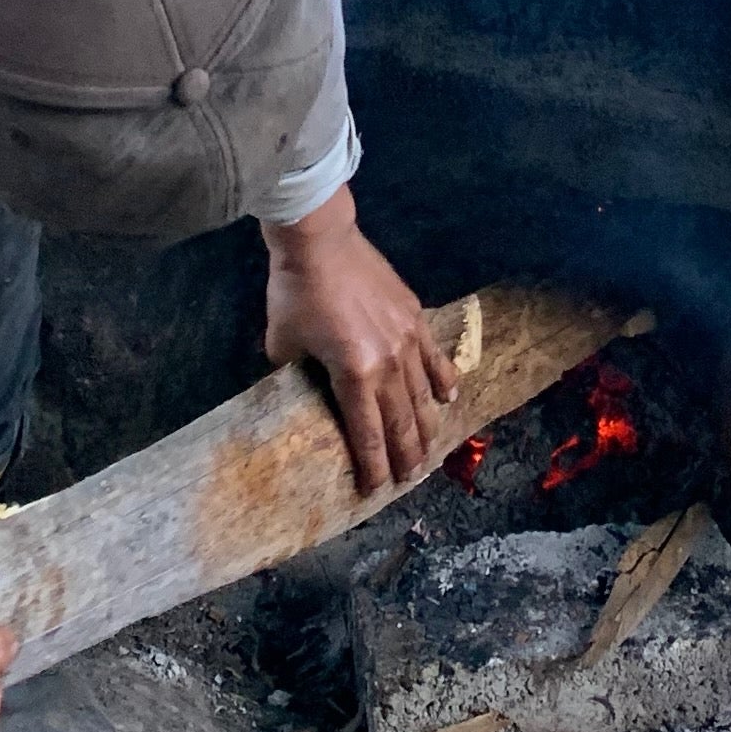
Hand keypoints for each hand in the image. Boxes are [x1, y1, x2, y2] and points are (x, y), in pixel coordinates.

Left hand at [263, 191, 457, 495]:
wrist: (320, 240)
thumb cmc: (294, 292)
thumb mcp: (283, 345)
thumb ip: (296, 377)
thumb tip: (299, 395)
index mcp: (354, 375)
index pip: (367, 434)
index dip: (372, 467)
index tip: (373, 491)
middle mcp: (388, 365)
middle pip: (402, 423)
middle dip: (405, 458)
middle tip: (406, 481)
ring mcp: (408, 340)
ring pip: (424, 397)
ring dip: (426, 429)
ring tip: (428, 453)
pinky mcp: (416, 317)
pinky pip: (436, 359)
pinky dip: (443, 383)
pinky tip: (447, 400)